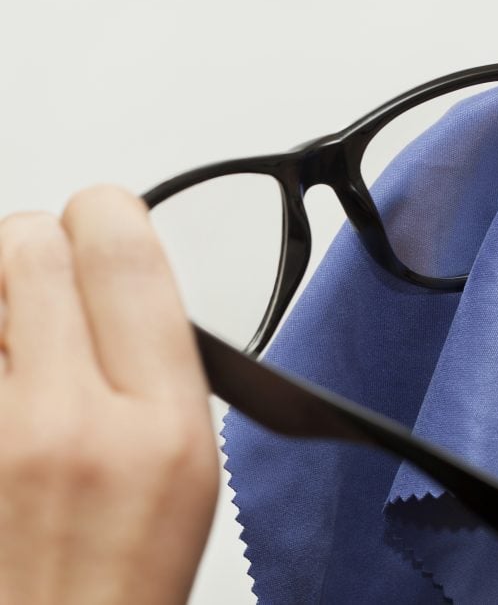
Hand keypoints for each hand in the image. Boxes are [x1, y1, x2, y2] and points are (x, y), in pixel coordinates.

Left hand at [0, 186, 218, 603]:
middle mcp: (62, 425)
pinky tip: (3, 379)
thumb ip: (158, 361)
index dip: (109, 216)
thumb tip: (118, 277)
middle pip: (28, 242)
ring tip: (17, 347)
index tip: (105, 227)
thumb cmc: (122, 574)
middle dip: (40, 245)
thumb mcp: (192, 465)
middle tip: (50, 287)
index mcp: (158, 425)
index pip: (121, 250)